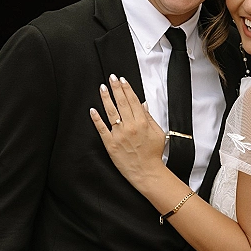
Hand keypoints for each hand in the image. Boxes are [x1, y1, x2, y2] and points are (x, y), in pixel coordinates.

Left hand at [90, 74, 166, 190]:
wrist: (147, 172)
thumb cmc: (153, 154)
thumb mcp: (158, 133)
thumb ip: (149, 118)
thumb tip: (143, 104)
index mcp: (142, 122)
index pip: (133, 101)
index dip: (127, 88)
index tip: (122, 80)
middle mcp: (130, 126)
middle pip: (121, 103)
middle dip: (116, 88)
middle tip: (111, 78)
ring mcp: (119, 135)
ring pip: (111, 112)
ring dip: (106, 98)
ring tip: (102, 88)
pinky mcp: (110, 144)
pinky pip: (101, 129)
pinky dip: (96, 119)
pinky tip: (93, 110)